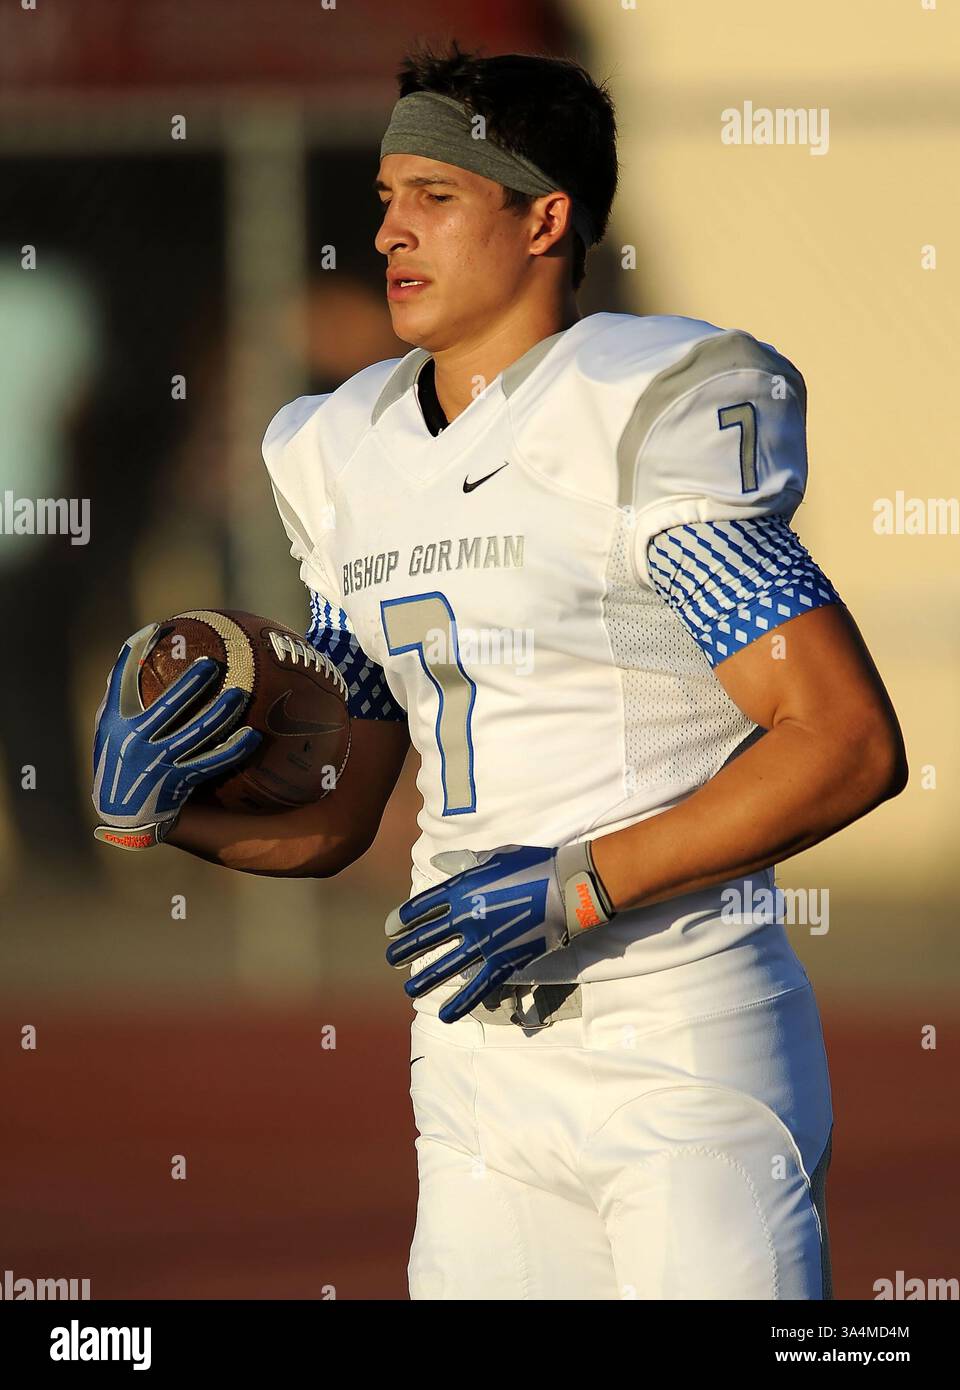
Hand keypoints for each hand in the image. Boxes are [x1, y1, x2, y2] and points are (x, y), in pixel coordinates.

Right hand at [92, 623, 260, 849]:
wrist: (121, 814)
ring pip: (196, 733)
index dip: (136, 653)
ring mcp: (160, 763)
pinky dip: (233, 749)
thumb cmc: (118, 759)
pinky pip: (212, 762)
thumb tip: (138, 645)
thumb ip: (120, 692)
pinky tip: (253, 735)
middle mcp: (137, 742)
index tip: (157, 629)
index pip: (124, 681)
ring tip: (239, 694)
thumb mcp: (109, 727)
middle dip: (192, 684)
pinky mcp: (180, 782)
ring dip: (220, 713)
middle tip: (214, 662)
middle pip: (169, 707)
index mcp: (118, 723)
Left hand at [384, 841, 615, 1023]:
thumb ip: (462, 862)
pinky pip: (478, 987)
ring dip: (425, 979)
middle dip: (406, 949)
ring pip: (446, 966)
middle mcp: (465, 918)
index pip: (423, 907)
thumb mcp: (492, 857)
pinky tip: (444, 1016)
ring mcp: (483, 943)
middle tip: (392, 959)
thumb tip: (439, 861)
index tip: (392, 928)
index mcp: (461, 889)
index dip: (404, 918)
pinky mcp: (503, 962)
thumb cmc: (531, 865)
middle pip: (427, 937)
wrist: (564, 887)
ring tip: (408, 989)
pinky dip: (461, 1003)